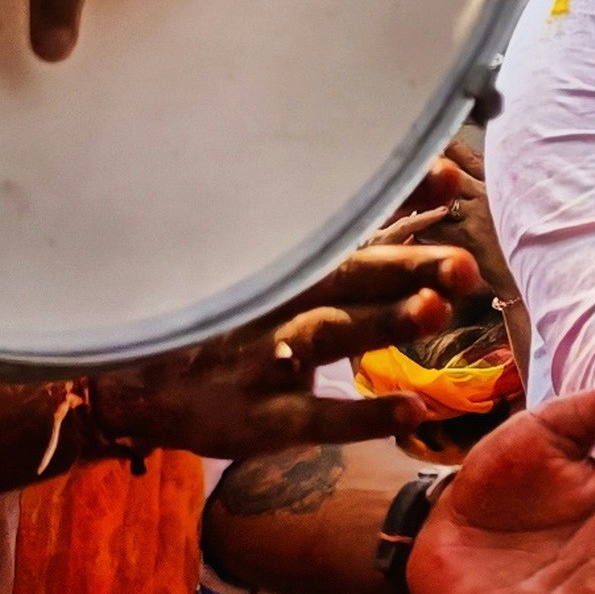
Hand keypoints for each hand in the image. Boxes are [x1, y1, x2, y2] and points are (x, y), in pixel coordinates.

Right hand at [78, 214, 502, 457]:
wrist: (133, 385)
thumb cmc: (221, 321)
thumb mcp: (270, 273)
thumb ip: (345, 239)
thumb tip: (424, 189)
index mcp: (286, 264)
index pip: (348, 223)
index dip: (396, 199)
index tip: (446, 176)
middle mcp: (278, 302)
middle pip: (349, 277)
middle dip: (407, 268)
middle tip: (462, 264)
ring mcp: (266, 360)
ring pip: (331, 336)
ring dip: (384, 324)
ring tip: (437, 310)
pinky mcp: (259, 418)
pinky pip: (314, 417)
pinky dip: (361, 415)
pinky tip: (412, 411)